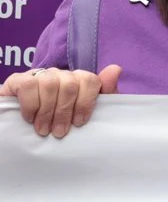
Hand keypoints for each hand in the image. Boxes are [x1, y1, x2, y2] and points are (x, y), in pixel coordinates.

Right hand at [1, 65, 121, 137]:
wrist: (25, 130)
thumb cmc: (61, 123)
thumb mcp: (85, 114)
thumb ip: (105, 94)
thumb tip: (116, 69)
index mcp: (78, 81)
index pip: (89, 80)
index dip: (86, 102)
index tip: (79, 123)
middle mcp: (60, 75)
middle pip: (70, 84)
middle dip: (65, 112)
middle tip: (59, 132)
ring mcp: (39, 76)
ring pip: (50, 84)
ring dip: (47, 111)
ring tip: (44, 129)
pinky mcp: (17, 80)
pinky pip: (28, 85)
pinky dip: (31, 104)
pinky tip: (30, 117)